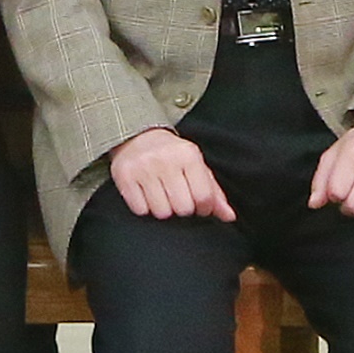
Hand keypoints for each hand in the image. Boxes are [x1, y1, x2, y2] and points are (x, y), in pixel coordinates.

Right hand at [107, 127, 235, 221]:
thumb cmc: (173, 156)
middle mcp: (166, 160)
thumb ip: (214, 192)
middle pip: (183, 208)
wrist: (137, 135)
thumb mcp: (196, 166)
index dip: (204, 209)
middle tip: (178, 199)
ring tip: (162, 196)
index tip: (199, 206)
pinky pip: (140, 209)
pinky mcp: (124, 176)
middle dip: (182, 209)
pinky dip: (144, 208)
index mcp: (189, 155)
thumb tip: (229, 217)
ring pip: (161, 212)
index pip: (204, 197)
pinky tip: (146, 195)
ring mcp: (143, 168)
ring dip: (163, 210)